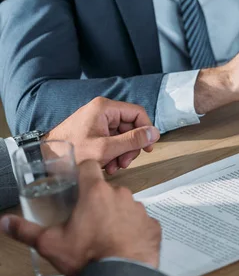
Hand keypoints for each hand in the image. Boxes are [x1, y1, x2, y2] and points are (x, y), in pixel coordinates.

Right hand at [0, 160, 160, 275]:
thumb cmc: (86, 256)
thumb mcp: (50, 244)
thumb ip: (26, 231)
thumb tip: (3, 222)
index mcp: (96, 193)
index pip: (89, 167)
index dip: (82, 173)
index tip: (77, 183)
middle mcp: (122, 195)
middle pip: (108, 191)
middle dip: (99, 203)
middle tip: (89, 224)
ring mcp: (141, 211)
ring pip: (126, 207)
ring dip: (118, 217)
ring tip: (107, 238)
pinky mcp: (154, 227)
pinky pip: (142, 224)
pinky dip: (135, 232)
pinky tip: (126, 246)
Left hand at [45, 97, 159, 174]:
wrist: (47, 159)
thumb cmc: (73, 152)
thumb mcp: (107, 148)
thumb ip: (133, 140)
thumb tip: (154, 133)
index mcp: (105, 108)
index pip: (138, 113)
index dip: (146, 130)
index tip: (148, 148)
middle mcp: (102, 111)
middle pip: (131, 126)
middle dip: (131, 147)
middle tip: (125, 162)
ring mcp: (98, 122)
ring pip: (123, 136)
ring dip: (122, 153)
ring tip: (114, 167)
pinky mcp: (94, 132)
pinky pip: (112, 141)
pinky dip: (114, 154)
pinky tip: (108, 165)